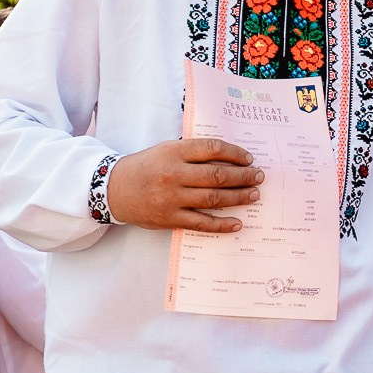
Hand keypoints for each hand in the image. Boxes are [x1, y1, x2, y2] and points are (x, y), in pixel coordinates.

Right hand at [104, 138, 262, 231]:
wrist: (114, 189)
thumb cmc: (145, 167)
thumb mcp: (166, 150)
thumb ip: (192, 153)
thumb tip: (228, 158)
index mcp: (174, 152)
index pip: (212, 149)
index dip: (234, 153)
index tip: (248, 158)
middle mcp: (173, 174)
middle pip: (217, 175)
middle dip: (243, 176)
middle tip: (259, 177)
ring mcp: (171, 198)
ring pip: (213, 198)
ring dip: (238, 197)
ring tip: (253, 195)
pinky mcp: (169, 218)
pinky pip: (201, 223)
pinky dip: (221, 224)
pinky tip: (237, 223)